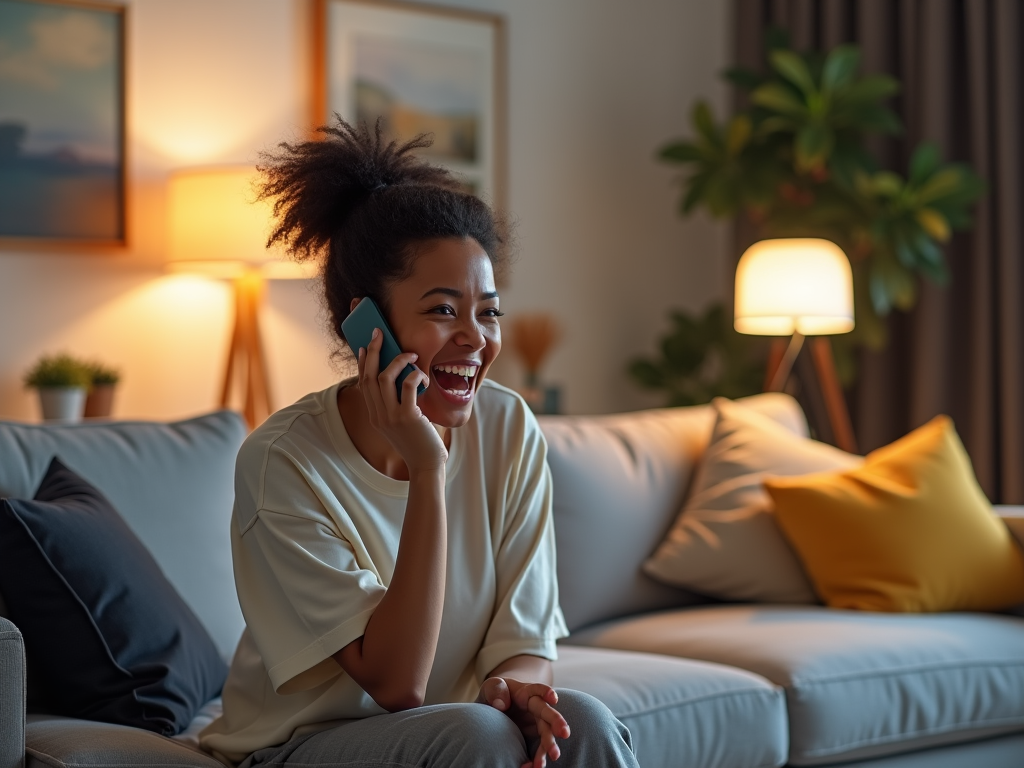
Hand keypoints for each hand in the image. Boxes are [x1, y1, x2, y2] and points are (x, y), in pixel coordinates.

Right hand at [358, 328, 446, 472]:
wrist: (426, 465)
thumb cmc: (419, 441)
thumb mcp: (401, 421)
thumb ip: (397, 403)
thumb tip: (404, 375)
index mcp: (375, 416)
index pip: (363, 384)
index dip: (363, 363)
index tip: (365, 347)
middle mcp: (378, 415)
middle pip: (369, 377)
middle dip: (374, 351)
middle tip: (379, 333)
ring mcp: (391, 417)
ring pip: (385, 378)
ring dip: (398, 361)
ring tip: (411, 354)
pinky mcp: (408, 417)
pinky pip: (408, 386)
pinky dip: (416, 376)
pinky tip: (424, 377)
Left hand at [478, 677, 569, 767]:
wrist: (494, 711)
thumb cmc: (495, 695)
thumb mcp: (491, 687)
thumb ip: (495, 690)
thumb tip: (502, 705)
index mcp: (526, 693)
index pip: (537, 690)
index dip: (546, 692)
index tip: (553, 698)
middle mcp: (536, 709)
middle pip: (547, 714)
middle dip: (557, 723)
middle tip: (565, 733)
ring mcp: (537, 725)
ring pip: (546, 734)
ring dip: (549, 745)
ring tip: (554, 756)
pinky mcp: (534, 740)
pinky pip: (538, 750)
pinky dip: (537, 759)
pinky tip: (533, 767)